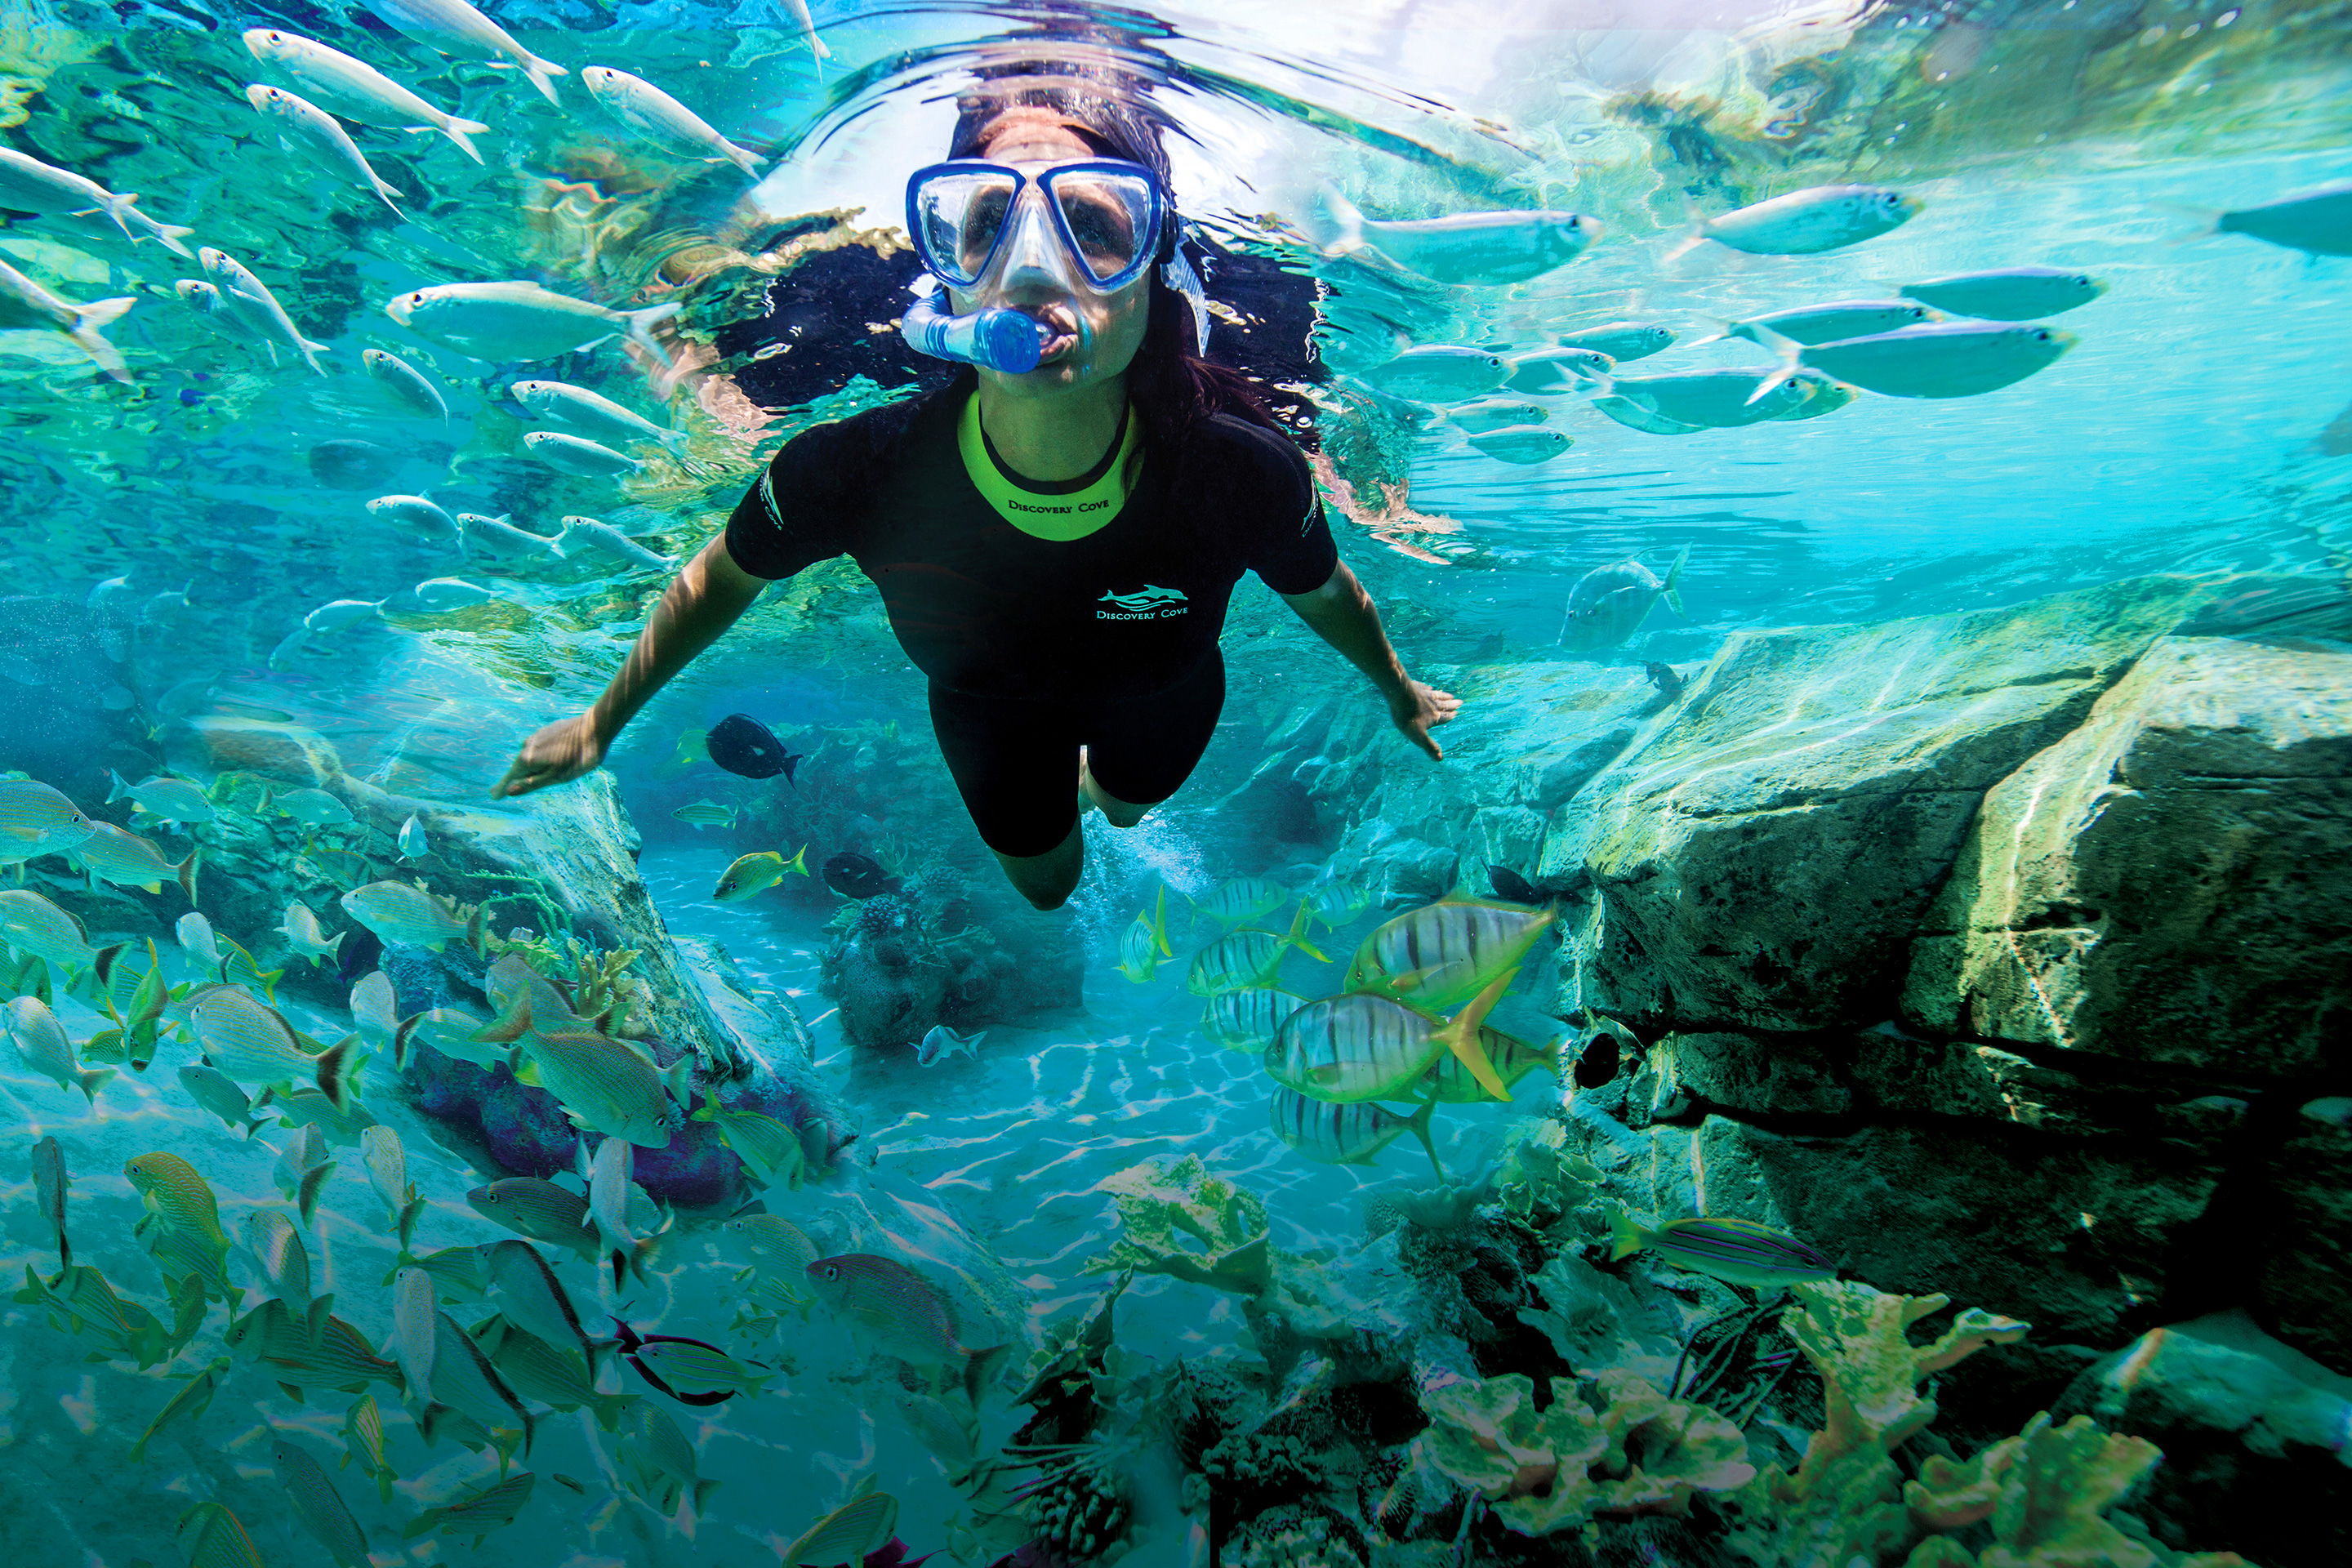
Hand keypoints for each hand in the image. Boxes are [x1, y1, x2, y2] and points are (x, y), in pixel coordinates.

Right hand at [493, 713, 607, 797]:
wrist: (595, 727)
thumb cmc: (579, 757)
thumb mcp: (557, 776)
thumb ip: (533, 783)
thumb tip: (510, 790)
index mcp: (528, 759)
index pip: (511, 777)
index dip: (502, 788)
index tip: (493, 796)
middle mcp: (527, 746)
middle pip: (518, 767)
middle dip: (512, 779)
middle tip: (500, 791)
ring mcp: (537, 736)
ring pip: (527, 755)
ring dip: (523, 767)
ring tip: (519, 777)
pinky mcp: (547, 730)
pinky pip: (536, 747)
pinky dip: (534, 756)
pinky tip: (538, 759)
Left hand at [1388, 678, 1460, 760]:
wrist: (1399, 695)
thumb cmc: (1408, 717)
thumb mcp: (1419, 736)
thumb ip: (1429, 746)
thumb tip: (1440, 759)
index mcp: (1434, 716)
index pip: (1445, 717)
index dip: (1450, 716)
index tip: (1457, 713)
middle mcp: (1431, 704)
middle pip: (1444, 705)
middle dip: (1452, 705)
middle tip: (1460, 702)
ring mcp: (1423, 694)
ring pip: (1437, 695)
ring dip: (1444, 695)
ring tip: (1450, 695)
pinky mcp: (1415, 687)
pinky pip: (1424, 687)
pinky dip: (1428, 688)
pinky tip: (1429, 686)